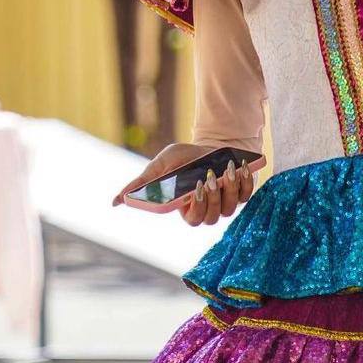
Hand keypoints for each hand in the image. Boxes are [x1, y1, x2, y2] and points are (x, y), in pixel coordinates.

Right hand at [113, 142, 255, 226]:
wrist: (211, 143)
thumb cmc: (184, 158)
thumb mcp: (162, 165)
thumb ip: (142, 182)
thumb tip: (115, 201)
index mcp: (188, 208)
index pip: (193, 218)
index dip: (196, 206)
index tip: (194, 189)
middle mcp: (208, 210)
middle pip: (212, 217)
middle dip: (212, 197)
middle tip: (210, 177)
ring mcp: (227, 202)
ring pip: (230, 207)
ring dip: (229, 188)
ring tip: (227, 168)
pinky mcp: (243, 192)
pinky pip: (247, 195)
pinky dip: (245, 182)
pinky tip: (241, 167)